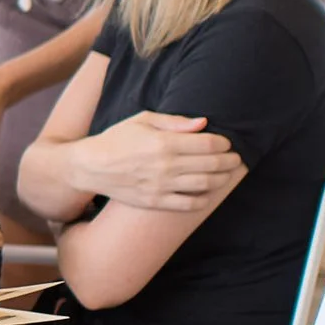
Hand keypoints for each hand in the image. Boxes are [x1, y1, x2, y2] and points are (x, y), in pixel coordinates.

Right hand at [77, 112, 243, 210]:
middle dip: (229, 161)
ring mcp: (161, 186)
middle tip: (234, 159)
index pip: (208, 143)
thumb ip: (174, 122)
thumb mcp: (142, 120)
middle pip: (212, 164)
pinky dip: (204, 199)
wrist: (90, 166)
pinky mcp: (155, 202)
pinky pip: (189, 204)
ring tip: (225, 175)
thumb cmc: (116, 139)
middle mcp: (165, 165)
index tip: (226, 143)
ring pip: (205, 185)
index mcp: (164, 142)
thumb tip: (203, 123)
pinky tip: (206, 192)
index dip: (224, 143)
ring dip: (221, 179)